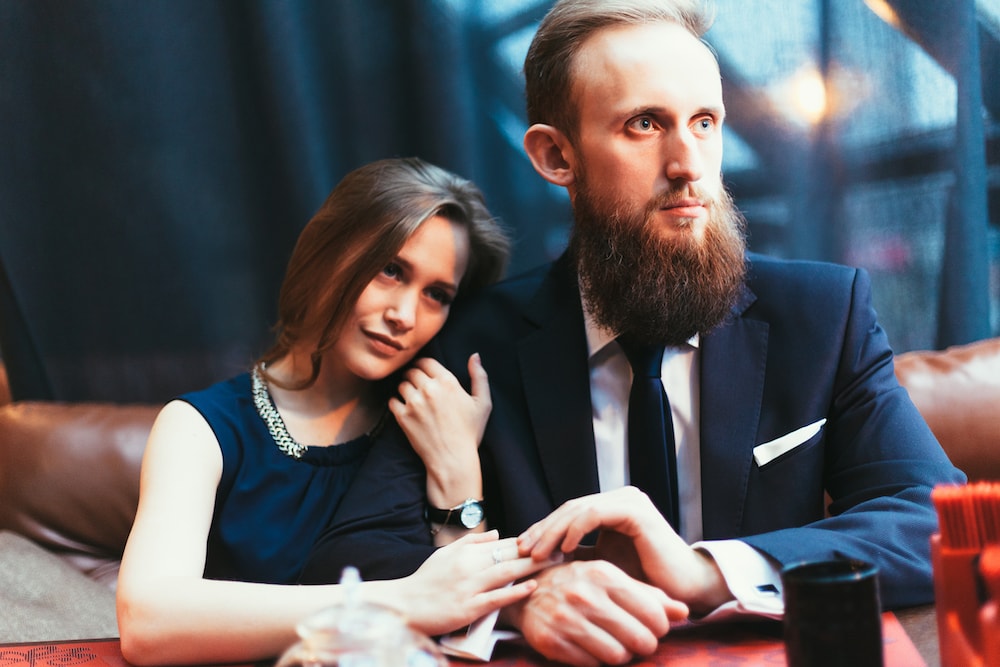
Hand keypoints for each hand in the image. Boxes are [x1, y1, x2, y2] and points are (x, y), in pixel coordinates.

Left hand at [389, 355, 489, 507]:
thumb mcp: (483, 403)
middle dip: (414, 375)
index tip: (424, 372)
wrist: (453, 460)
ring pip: (401, 384)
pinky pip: (392, 401)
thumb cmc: (470, 432)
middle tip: (416, 385)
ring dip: (405, 388)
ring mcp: (414, 403)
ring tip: (412, 398)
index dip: (424, 365)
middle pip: (412, 371)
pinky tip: (405, 409)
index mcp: (447, 381)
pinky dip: (396, 403)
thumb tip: (475, 356)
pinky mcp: (402, 417)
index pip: (426, 361)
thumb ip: (479, 376)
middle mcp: (429, 388)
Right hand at [399, 531, 553, 636]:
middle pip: (510, 554)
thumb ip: (471, 543)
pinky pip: (496, 597)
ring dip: (532, 566)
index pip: (503, 543)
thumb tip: (496, 534)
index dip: (527, 541)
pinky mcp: (468, 607)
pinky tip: (531, 586)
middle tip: (561, 548)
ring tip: (554, 562)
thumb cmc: (425, 580)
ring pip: (507, 572)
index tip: (548, 539)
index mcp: (465, 552)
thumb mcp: (444, 554)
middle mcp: (470, 566)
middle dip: (537, 550)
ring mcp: (470, 587)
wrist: (404, 605)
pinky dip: (515, 591)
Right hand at [503, 559, 687, 666]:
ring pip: (617, 656)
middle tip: (636, 640)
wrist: (526, 590)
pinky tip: (592, 648)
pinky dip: (596, 661)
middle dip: (643, 645)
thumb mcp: (612, 578)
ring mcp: (566, 619)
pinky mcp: (552, 641)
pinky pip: (591, 665)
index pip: (653, 615)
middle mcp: (585, 596)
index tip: (652, 627)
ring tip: (614, 644)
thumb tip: (684, 612)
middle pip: (640, 640)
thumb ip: (649, 594)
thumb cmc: (579, 583)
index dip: (659, 627)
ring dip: (621, 655)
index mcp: (604, 575)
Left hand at [517, 487, 732, 613]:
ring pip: (578, 509)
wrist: (681, 589)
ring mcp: (628, 500)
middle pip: (570, 508)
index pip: (569, 511)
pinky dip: (574, 530)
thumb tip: (539, 554)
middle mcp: (621, 497)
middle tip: (521, 550)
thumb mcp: (602, 563)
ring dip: (553, 531)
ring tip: (536, 553)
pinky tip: (562, 550)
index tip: (522, 549)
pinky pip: (595, 514)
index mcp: (613, 506)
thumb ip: (577, 552)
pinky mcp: (634, 510)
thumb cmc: (643, 580)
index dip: (544, 528)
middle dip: (543, 529)